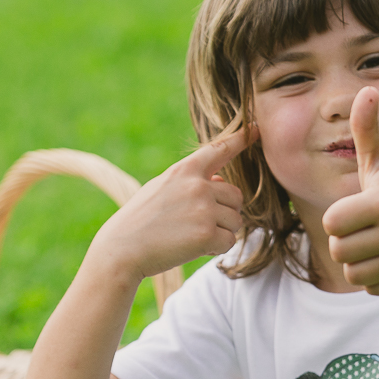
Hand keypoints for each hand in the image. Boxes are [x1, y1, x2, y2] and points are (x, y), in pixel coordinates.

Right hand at [88, 116, 254, 282]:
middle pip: (236, 197)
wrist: (121, 250)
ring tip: (189, 236)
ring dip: (220, 232)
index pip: (219, 150)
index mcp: (184, 170)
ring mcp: (204, 209)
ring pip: (236, 221)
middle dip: (224, 213)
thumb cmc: (139, 222)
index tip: (257, 128)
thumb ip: (192, 183)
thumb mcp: (161, 190)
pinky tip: (192, 248)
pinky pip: (229, 241)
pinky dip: (215, 249)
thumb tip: (223, 184)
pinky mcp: (207, 234)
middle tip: (195, 225)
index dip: (240, 139)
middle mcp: (198, 185)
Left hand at [321, 87, 378, 294]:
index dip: (338, 216)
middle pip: (339, 250)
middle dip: (345, 239)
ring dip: (357, 259)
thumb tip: (367, 90)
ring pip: (353, 272)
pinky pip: (370, 287)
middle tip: (363, 226)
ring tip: (373, 242)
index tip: (354, 208)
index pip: (333, 223)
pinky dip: (373, 275)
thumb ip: (366, 128)